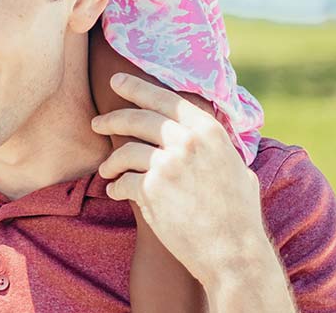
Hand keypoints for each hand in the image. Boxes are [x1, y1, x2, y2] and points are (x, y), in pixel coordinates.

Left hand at [92, 74, 276, 291]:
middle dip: (112, 119)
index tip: (117, 81)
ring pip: (125, 152)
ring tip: (106, 170)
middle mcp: (187, 141)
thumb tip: (210, 142)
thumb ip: (218, 150)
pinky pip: (123, 182)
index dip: (137, 87)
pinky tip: (115, 191)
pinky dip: (116, 187)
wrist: (233, 253)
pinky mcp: (151, 190)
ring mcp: (167, 164)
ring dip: (111, 162)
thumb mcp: (237, 169)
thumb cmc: (239, 216)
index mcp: (208, 131)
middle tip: (97, 122)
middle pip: (137, 119)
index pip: (164, 99)